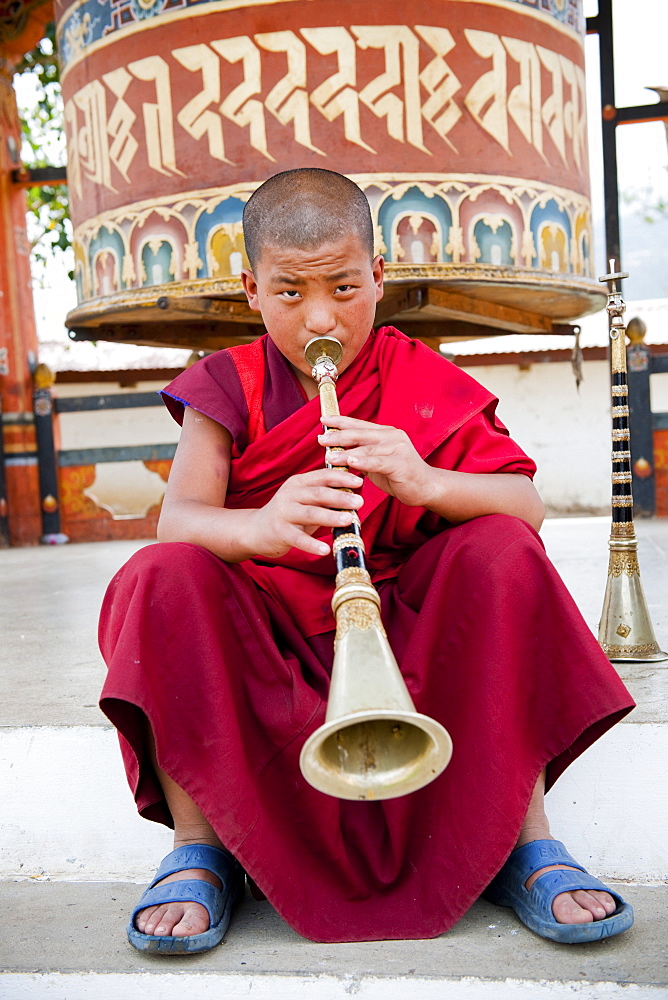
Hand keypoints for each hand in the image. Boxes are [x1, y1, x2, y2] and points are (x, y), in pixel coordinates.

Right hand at [248, 468, 363, 557]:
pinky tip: (325, 549)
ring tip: (348, 520)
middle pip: (318, 493)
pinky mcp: (279, 532)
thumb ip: (325, 496)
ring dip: (331, 516)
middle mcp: (290, 494)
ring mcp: (283, 512)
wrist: (256, 529)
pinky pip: (298, 538)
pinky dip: (312, 544)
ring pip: (310, 513)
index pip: (323, 476)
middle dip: (340, 496)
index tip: (359, 481)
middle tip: (359, 501)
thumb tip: (356, 495)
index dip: (341, 478)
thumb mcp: (305, 500)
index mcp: (299, 482)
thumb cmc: (289, 514)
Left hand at [318, 414, 434, 506]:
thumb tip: (336, 451)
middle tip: (321, 438)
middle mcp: (391, 436)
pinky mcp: (401, 463)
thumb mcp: (376, 462)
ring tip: (329, 454)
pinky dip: (363, 461)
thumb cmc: (399, 475)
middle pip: (360, 433)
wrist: (426, 487)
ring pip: (367, 447)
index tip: (323, 420)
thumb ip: (361, 454)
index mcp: (385, 433)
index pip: (358, 424)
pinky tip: (350, 461)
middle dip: (338, 435)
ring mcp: (398, 448)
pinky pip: (378, 462)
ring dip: (346, 450)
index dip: (340, 421)